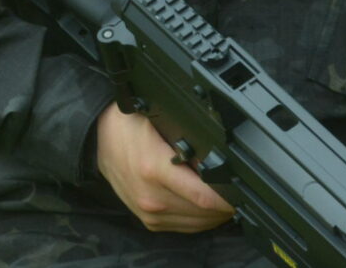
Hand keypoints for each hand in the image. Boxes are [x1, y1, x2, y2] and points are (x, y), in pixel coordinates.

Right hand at [95, 103, 235, 232]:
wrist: (99, 136)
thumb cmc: (129, 123)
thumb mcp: (161, 119)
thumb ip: (189, 135)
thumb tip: (220, 150)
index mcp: (154, 170)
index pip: (204, 195)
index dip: (229, 197)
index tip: (245, 190)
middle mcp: (150, 197)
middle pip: (203, 213)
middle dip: (228, 205)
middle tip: (244, 192)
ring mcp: (148, 212)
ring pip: (196, 223)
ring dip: (217, 215)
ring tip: (231, 200)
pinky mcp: (148, 220)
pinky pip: (183, 227)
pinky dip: (201, 219)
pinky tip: (211, 208)